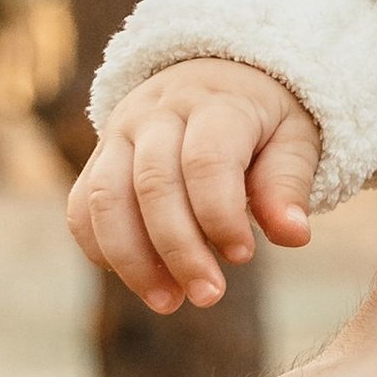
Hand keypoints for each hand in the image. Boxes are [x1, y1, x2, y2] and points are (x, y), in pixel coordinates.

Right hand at [70, 58, 322, 312]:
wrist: (217, 75)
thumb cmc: (264, 120)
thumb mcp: (294, 139)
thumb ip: (288, 184)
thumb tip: (293, 236)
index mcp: (214, 103)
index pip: (205, 161)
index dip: (220, 215)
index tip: (243, 256)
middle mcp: (157, 113)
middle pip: (152, 184)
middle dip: (178, 249)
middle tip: (209, 296)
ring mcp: (120, 134)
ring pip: (105, 198)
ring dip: (132, 260)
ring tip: (168, 302)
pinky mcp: (99, 158)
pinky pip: (81, 207)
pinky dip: (101, 250)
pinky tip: (140, 280)